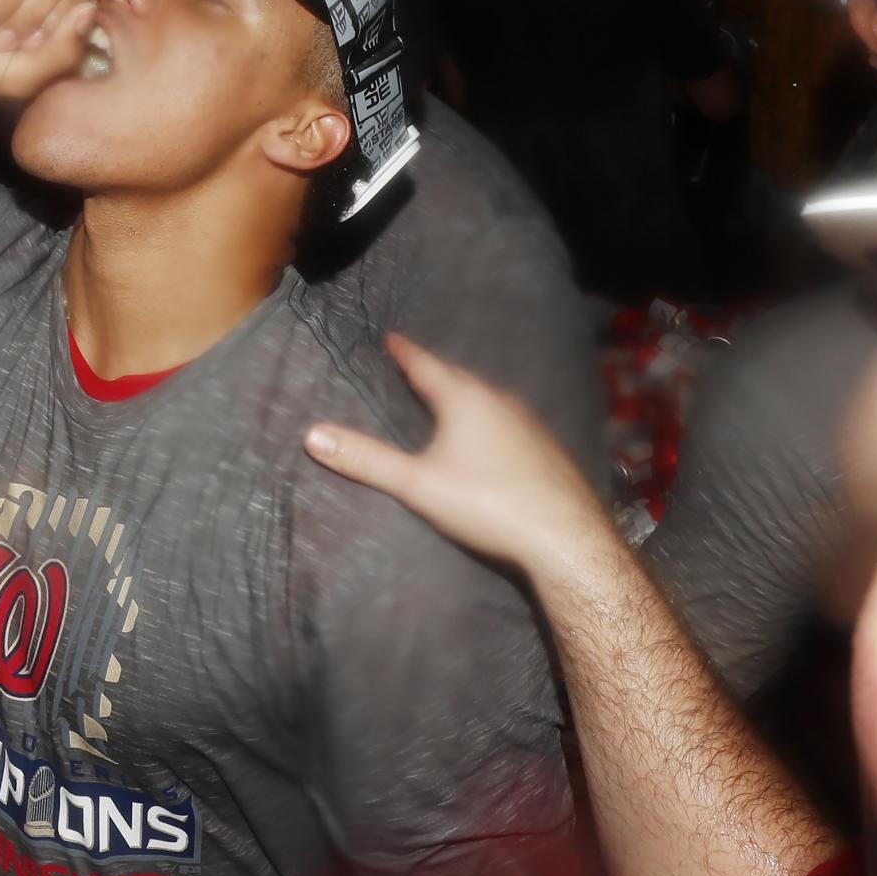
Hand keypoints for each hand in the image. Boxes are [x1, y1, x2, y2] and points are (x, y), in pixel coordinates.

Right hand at [302, 334, 617, 581]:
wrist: (564, 537)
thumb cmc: (485, 502)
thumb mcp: (416, 484)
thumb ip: (366, 459)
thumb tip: (311, 434)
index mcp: (466, 399)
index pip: (428, 366)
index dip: (406, 353)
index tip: (391, 338)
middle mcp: (501, 401)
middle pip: (460, 379)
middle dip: (436, 374)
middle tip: (416, 368)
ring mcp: (530, 425)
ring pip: (489, 400)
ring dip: (466, 396)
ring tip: (449, 399)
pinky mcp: (548, 450)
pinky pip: (510, 422)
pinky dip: (490, 420)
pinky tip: (489, 438)